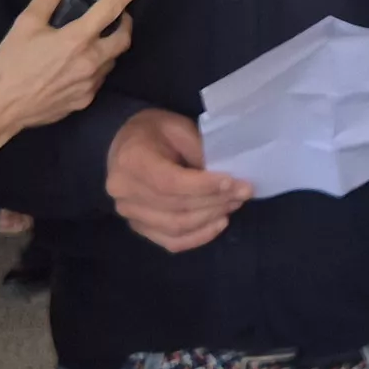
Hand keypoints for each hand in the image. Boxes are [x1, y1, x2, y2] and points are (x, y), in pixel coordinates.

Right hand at [0, 0, 147, 134]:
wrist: (3, 108)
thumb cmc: (13, 64)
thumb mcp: (24, 24)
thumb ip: (46, 0)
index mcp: (78, 39)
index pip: (111, 8)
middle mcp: (92, 62)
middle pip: (124, 38)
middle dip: (124, 24)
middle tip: (114, 17)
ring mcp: (91, 85)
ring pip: (111, 60)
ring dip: (107, 47)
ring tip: (88, 42)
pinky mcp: (86, 101)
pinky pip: (98, 78)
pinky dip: (94, 66)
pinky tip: (74, 66)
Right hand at [106, 106, 250, 252]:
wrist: (124, 146)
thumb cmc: (153, 132)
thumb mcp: (177, 127)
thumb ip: (198, 150)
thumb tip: (225, 177)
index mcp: (131, 161)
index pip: (170, 182)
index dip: (203, 186)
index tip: (232, 182)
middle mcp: (125, 192)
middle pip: (176, 206)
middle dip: (215, 201)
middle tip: (243, 192)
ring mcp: (130, 214)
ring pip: (176, 226)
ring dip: (211, 218)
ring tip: (234, 204)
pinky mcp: (139, 228)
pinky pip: (171, 242)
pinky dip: (199, 237)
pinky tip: (218, 223)